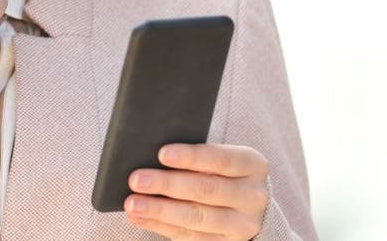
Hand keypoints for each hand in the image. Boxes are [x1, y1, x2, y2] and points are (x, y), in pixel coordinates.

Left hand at [124, 142, 268, 239]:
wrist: (246, 204)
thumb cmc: (223, 172)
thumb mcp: (221, 157)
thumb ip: (196, 156)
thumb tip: (154, 156)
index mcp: (253, 165)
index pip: (221, 159)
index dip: (191, 157)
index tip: (162, 153)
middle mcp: (253, 196)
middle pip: (206, 190)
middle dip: (168, 184)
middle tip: (137, 179)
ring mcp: (242, 224)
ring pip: (197, 218)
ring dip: (160, 211)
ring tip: (133, 204)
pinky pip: (190, 237)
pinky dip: (161, 227)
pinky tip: (141, 218)